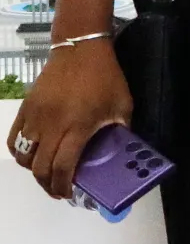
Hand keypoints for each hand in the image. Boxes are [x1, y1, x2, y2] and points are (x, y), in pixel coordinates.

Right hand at [6, 41, 131, 198]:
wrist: (81, 48)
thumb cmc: (105, 76)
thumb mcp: (122, 104)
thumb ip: (121, 131)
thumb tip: (122, 154)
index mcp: (78, 126)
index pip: (63, 167)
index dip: (63, 187)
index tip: (68, 195)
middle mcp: (53, 126)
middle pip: (40, 169)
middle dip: (48, 185)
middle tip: (58, 189)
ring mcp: (35, 117)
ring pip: (24, 158)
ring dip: (34, 171)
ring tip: (47, 173)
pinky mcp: (26, 109)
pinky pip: (13, 140)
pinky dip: (19, 153)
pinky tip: (32, 155)